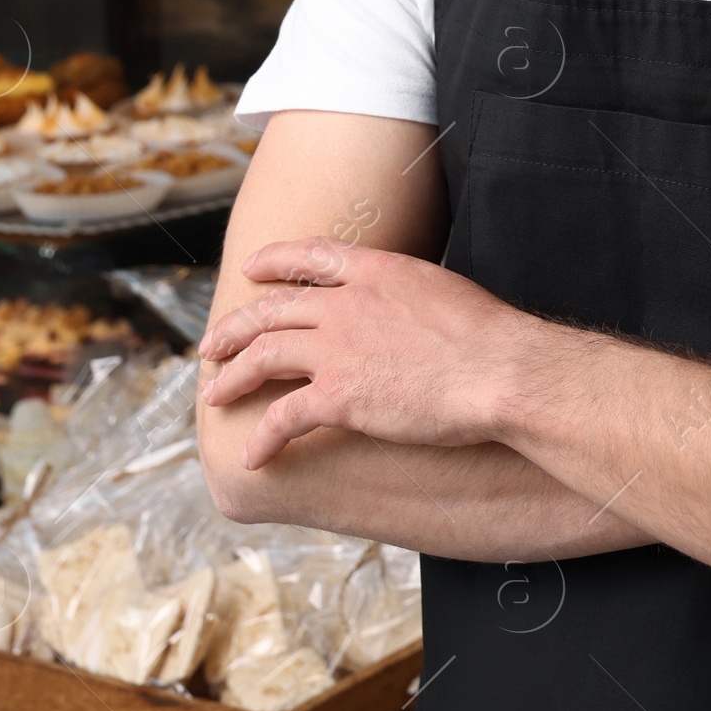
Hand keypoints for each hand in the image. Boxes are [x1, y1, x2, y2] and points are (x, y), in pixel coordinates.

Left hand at [199, 239, 519, 467]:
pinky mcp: (338, 397)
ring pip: (264, 356)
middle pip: (273, 309)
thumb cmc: (489, 338)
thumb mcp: (443, 289)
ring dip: (232, 377)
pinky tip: (253, 455)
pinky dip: (262, 437)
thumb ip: (408, 293)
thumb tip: (405, 306)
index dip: (275, 260)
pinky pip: (282, 417)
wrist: (499, 370)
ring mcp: (338, 349)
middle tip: (211, 345)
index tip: (251, 268)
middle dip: (235, 327)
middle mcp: (347, 304)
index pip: (311, 256)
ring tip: (214, 394)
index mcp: (376, 272)